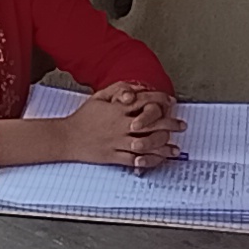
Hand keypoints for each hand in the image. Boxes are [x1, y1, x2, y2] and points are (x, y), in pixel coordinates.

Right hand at [57, 84, 184, 171]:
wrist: (67, 137)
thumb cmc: (83, 117)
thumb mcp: (99, 97)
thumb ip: (118, 90)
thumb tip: (136, 88)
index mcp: (118, 109)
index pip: (146, 101)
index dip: (161, 100)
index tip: (171, 101)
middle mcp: (120, 125)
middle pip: (152, 123)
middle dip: (170, 123)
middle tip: (181, 125)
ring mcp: (117, 142)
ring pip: (147, 143)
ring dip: (164, 145)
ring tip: (175, 147)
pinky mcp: (113, 156)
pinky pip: (135, 159)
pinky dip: (148, 160)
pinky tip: (159, 159)